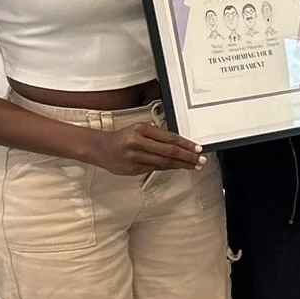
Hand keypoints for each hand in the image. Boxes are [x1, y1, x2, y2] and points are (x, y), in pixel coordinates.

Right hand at [88, 123, 202, 175]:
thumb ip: (156, 135)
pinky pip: (155, 168)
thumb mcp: (138, 129)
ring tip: (194, 166)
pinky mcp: (133, 169)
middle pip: (169, 152)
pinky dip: (168, 168)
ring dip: (181, 165)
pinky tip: (178, 167)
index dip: (186, 145)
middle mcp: (138, 143)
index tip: (198, 149)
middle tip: (201, 160)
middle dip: (188, 157)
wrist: (99, 148)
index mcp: (141, 130)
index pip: (170, 138)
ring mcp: (135, 157)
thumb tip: (180, 143)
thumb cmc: (122, 137)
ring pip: (164, 163)